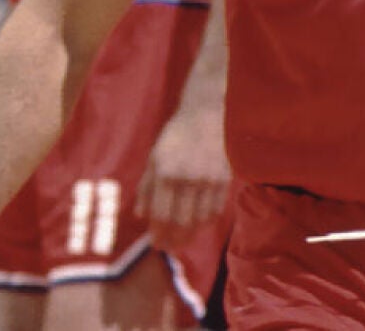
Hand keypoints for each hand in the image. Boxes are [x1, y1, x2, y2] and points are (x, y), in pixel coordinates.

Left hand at [135, 104, 230, 248]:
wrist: (204, 116)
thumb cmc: (174, 138)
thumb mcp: (154, 159)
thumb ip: (146, 188)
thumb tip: (140, 215)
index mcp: (165, 173)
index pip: (162, 214)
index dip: (159, 233)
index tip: (157, 246)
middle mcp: (187, 177)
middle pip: (182, 220)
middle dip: (175, 239)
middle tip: (170, 249)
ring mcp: (208, 178)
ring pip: (201, 218)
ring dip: (192, 234)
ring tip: (185, 241)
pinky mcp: (224, 177)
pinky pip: (217, 208)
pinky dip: (208, 221)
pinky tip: (200, 226)